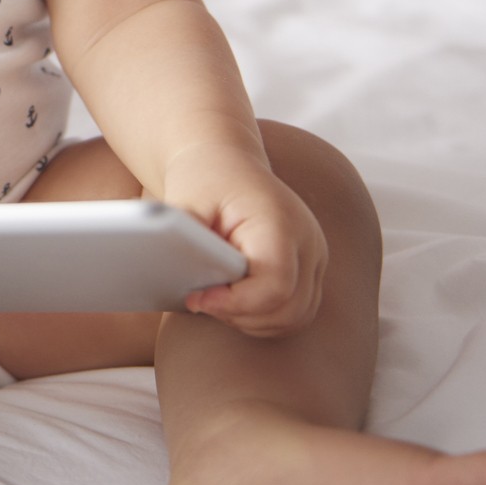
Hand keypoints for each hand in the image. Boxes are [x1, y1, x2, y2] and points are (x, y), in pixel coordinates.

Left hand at [162, 143, 327, 337]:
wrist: (226, 163)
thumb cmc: (204, 180)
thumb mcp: (188, 203)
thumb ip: (185, 239)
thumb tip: (171, 268)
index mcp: (281, 223)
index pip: (274, 286)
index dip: (235, 303)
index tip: (197, 299)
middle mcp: (308, 242)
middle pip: (290, 309)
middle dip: (242, 316)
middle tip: (201, 303)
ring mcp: (314, 257)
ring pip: (297, 316)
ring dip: (254, 321)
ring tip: (216, 302)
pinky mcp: (310, 268)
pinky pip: (296, 311)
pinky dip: (265, 317)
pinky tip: (233, 304)